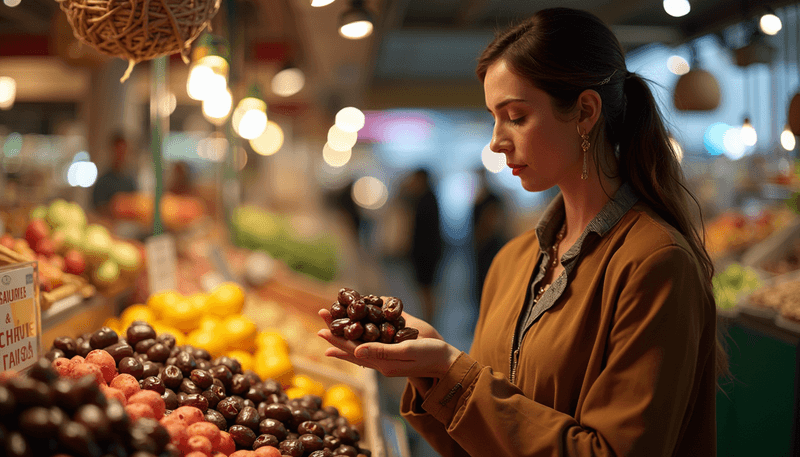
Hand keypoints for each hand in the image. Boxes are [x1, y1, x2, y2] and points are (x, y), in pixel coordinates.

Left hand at [317, 309, 459, 378]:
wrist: (447, 360)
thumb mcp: (405, 352)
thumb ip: (382, 351)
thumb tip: (357, 350)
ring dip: (345, 328)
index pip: (353, 351)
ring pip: (360, 340)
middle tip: (321, 314)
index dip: (337, 340)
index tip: (321, 330)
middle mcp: (380, 358)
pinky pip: (372, 337)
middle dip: (336, 330)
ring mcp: (386, 351)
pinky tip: (355, 322)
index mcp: (381, 363)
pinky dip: (361, 328)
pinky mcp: (394, 343)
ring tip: (330, 319)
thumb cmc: (429, 356)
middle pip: (352, 344)